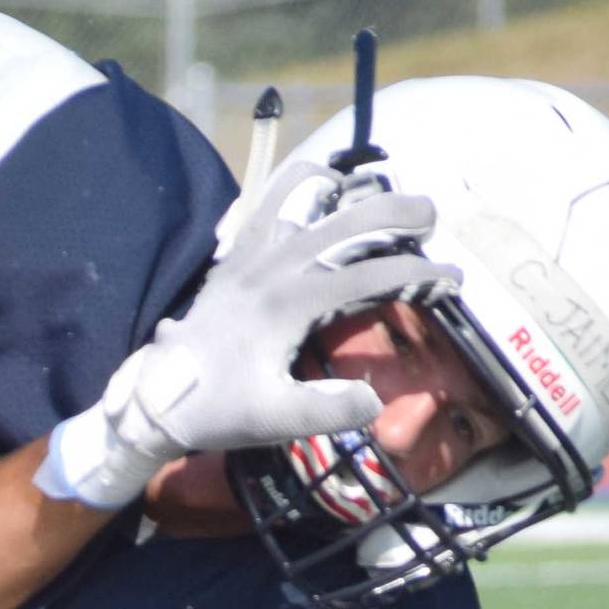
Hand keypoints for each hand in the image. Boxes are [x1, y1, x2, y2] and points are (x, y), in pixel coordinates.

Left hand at [38, 162, 458, 507]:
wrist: (156, 399)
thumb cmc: (217, 409)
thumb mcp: (275, 421)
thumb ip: (328, 412)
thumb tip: (375, 402)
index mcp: (287, 303)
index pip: (367, 276)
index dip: (416, 273)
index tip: (451, 280)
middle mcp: (269, 268)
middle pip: (341, 222)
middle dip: (393, 212)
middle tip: (432, 217)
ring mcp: (247, 257)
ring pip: (301, 201)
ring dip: (347, 193)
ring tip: (380, 193)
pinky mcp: (232, 258)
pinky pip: (265, 204)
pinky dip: (296, 186)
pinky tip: (320, 187)